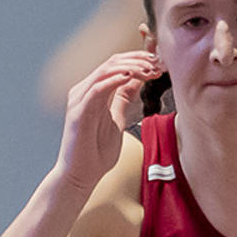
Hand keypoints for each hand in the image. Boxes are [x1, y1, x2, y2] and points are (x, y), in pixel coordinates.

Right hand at [56, 51, 158, 192]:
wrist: (80, 176)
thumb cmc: (96, 153)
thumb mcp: (116, 120)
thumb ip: (123, 99)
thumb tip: (136, 81)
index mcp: (93, 92)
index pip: (116, 64)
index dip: (138, 60)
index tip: (158, 64)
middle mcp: (84, 91)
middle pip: (112, 62)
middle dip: (137, 60)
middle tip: (157, 64)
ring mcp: (79, 100)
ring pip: (106, 71)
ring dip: (131, 68)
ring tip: (149, 70)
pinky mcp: (78, 112)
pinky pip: (97, 88)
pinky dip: (115, 80)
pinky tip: (130, 78)